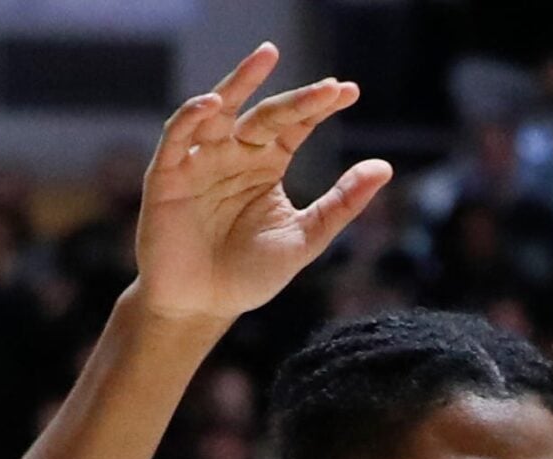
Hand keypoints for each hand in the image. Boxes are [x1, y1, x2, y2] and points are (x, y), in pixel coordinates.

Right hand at [136, 43, 391, 325]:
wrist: (203, 306)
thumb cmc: (251, 274)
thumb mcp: (306, 238)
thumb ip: (342, 203)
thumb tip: (386, 166)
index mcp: (265, 165)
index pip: (295, 126)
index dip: (318, 108)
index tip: (349, 91)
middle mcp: (233, 155)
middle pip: (265, 115)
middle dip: (297, 99)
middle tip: (330, 87)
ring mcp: (199, 161)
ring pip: (218, 112)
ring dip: (239, 83)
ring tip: (266, 58)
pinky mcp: (166, 175)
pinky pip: (177, 138)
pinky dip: (193, 117)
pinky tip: (215, 104)